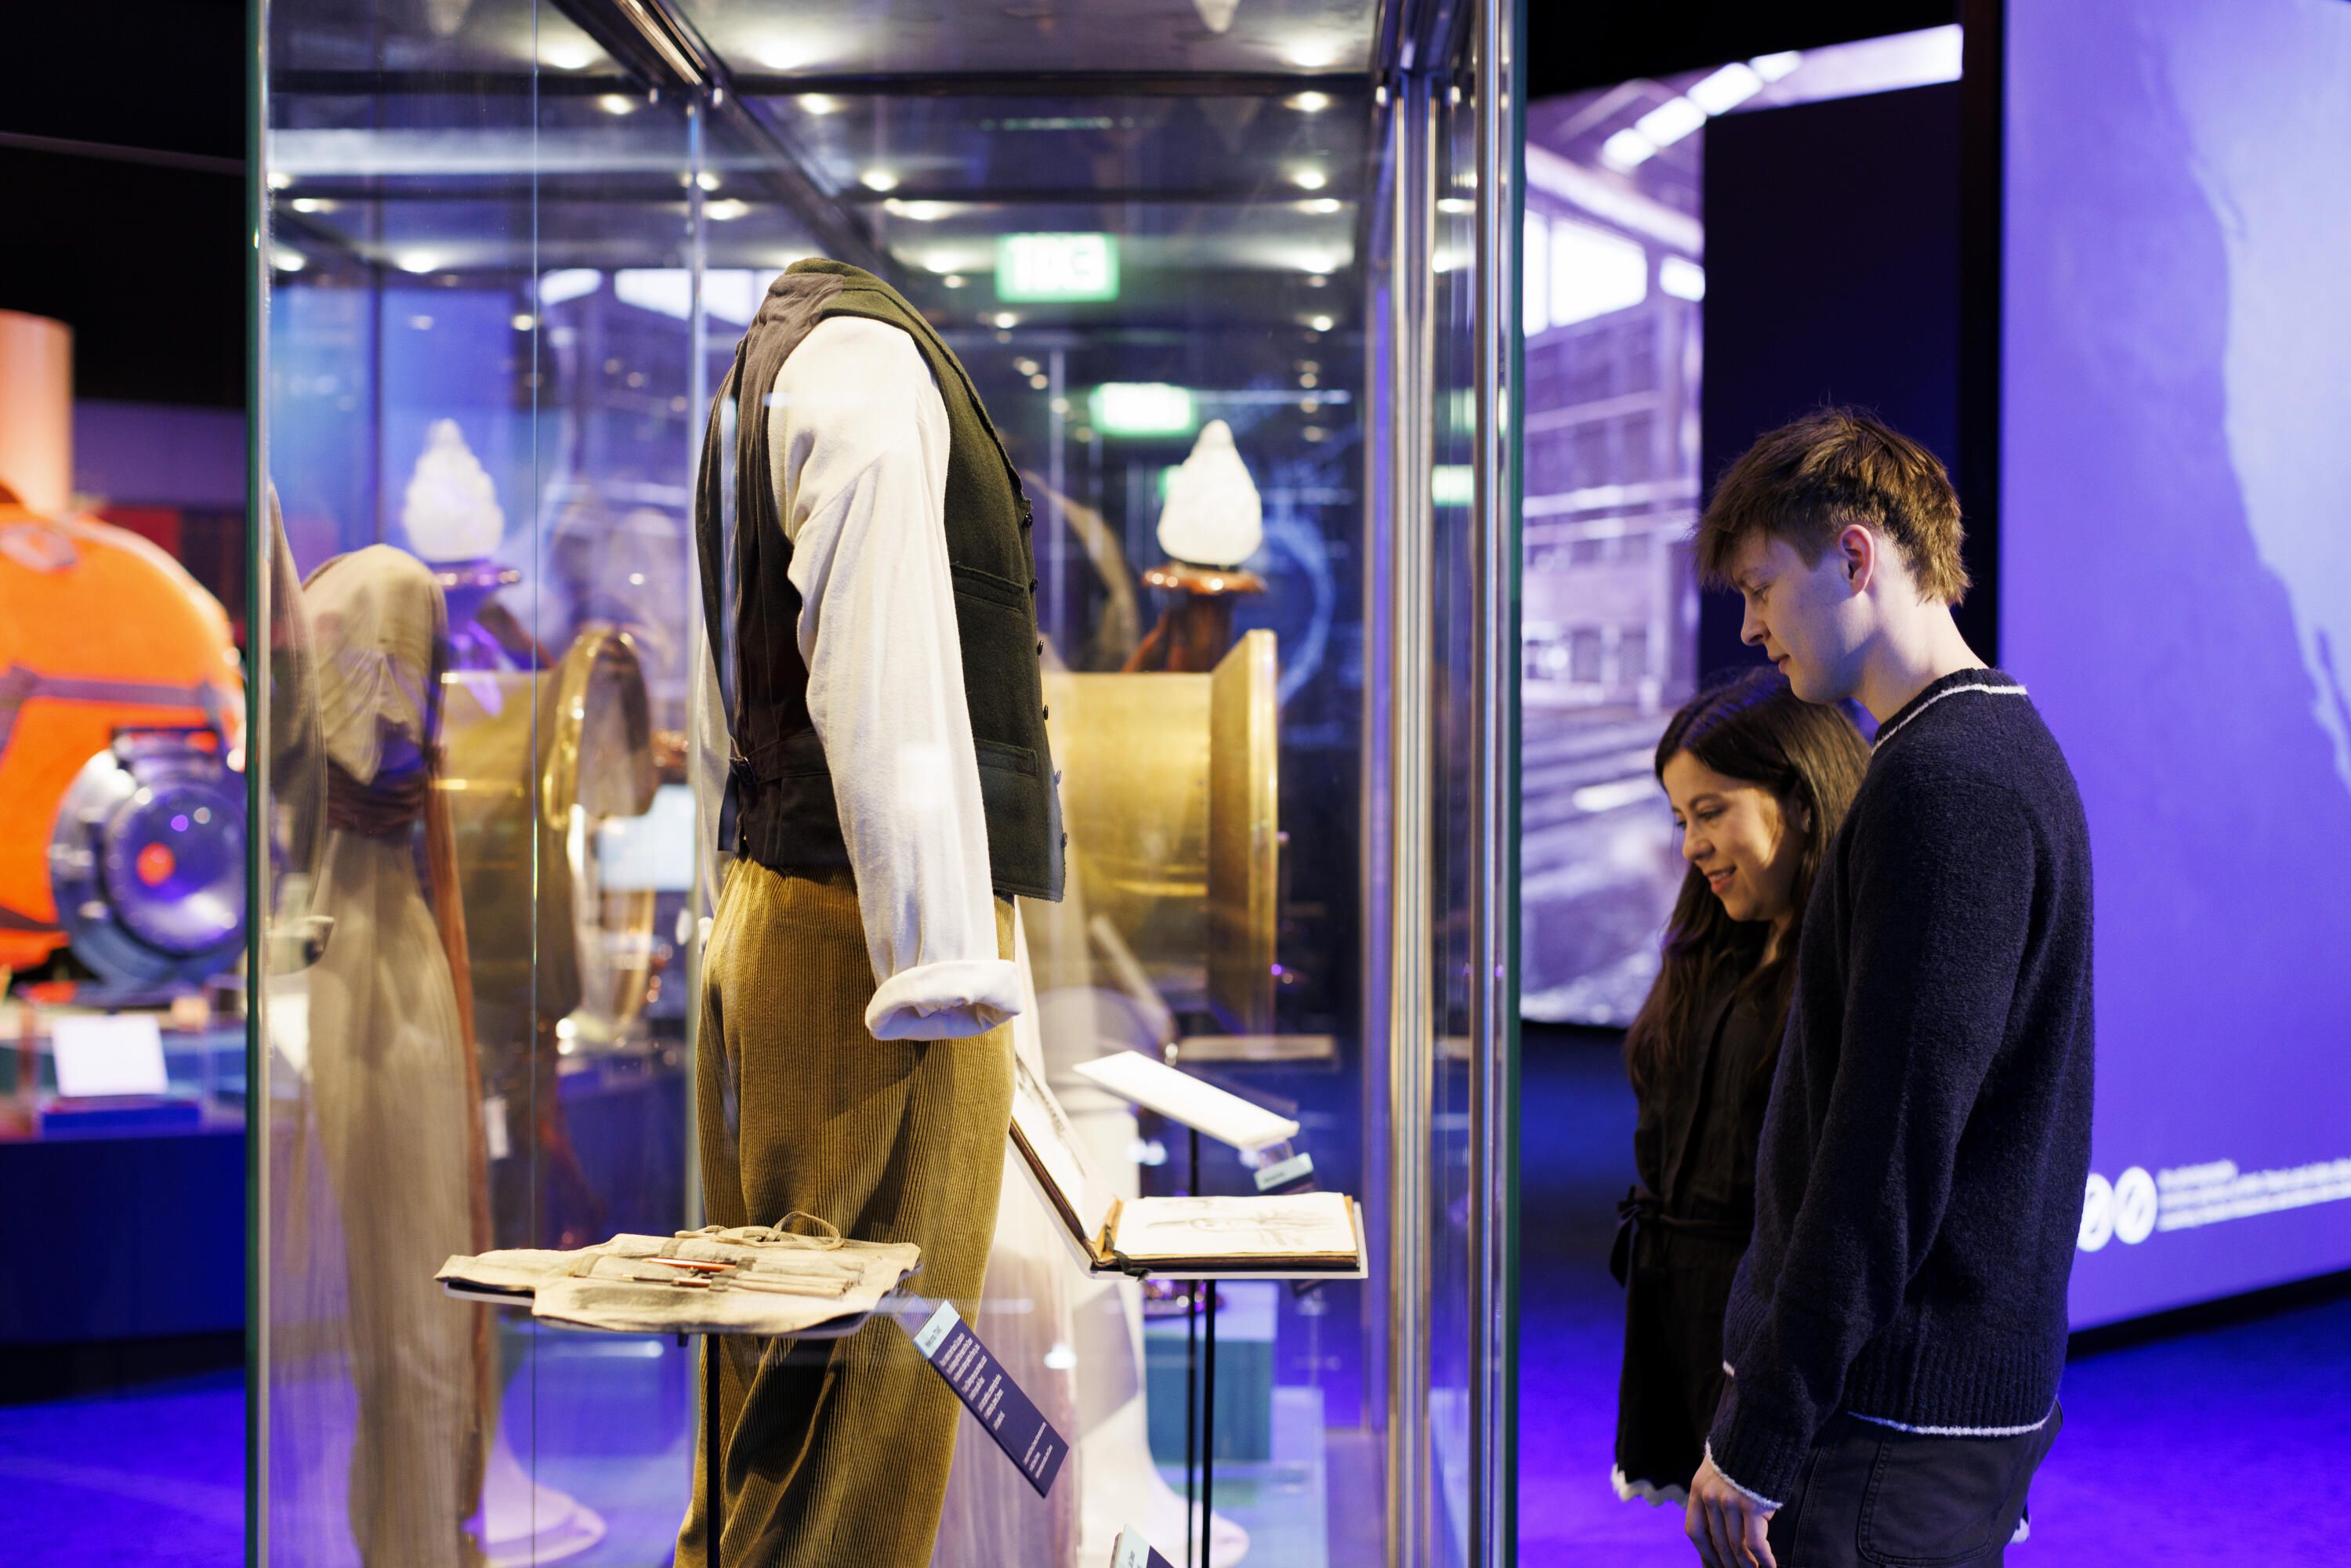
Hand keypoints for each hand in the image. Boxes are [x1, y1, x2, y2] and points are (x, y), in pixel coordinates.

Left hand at [1685, 1452, 1776, 1567]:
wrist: (1760, 1430)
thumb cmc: (1743, 1457)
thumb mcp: (1718, 1475)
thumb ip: (1715, 1501)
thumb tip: (1720, 1536)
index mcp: (1698, 1490)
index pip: (1695, 1532)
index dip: (1705, 1554)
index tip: (1714, 1567)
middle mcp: (1710, 1498)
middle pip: (1716, 1543)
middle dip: (1728, 1565)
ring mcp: (1730, 1502)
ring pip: (1735, 1548)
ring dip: (1746, 1566)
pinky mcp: (1752, 1506)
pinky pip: (1755, 1544)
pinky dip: (1764, 1560)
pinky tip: (1770, 1567)